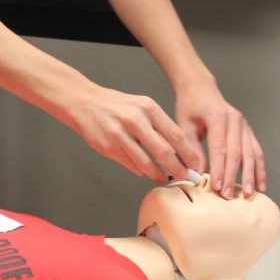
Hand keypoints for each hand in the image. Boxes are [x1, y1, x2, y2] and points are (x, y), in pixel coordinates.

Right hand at [70, 85, 202, 183]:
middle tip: (185, 177)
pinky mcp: (108, 146)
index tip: (195, 164)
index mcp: (148, 108)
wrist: (84, 102)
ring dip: (158, 174)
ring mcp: (120, 134)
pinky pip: (130, 164)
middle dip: (178, 168)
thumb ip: (158, 126)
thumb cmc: (116, 106)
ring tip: (164, 178)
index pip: (176, 135)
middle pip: (164, 151)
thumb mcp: (141, 106)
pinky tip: (145, 172)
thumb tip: (176, 151)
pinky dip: (140, 170)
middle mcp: (135, 120)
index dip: (188, 153)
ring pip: (146, 163)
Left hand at [175, 81, 264, 197]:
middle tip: (229, 195)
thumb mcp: (185, 125)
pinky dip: (259, 168)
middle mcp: (235, 120)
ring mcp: (244, 125)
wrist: (200, 88)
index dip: (219, 169)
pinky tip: (260, 184)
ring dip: (251, 175)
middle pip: (237, 153)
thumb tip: (196, 174)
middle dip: (233, 176)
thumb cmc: (190, 107)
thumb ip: (192, 149)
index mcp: (218, 117)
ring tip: (249, 194)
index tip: (217, 187)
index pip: (220, 148)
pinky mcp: (248, 131)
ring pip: (251, 153)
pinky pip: (256, 151)